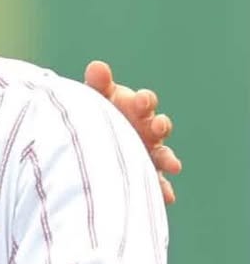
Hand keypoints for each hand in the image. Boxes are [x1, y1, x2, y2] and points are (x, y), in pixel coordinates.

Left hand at [83, 60, 181, 203]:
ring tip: (173, 165)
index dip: (144, 101)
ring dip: (168, 158)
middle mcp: (148, 129)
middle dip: (158, 126)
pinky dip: (163, 189)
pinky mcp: (145, 173)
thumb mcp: (95, 98)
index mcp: (137, 109)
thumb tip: (97, 66)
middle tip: (156, 126)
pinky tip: (167, 197)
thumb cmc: (97, 113)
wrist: (89, 139)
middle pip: (158, 126)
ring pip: (162, 155)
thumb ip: (97, 84)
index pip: (145, 102)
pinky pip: (156, 182)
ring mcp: (148, 152)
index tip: (139, 101)